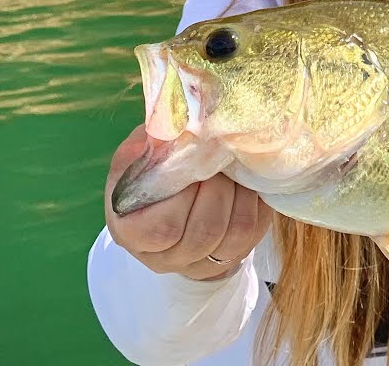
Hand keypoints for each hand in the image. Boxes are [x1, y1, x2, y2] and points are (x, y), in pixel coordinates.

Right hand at [104, 123, 271, 280]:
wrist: (169, 196)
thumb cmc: (151, 170)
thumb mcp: (142, 152)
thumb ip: (155, 141)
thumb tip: (179, 124)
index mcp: (131, 233)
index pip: (165, 227)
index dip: (186, 195)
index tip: (194, 164)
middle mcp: (162, 258)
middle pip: (205, 232)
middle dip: (219, 189)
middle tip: (220, 160)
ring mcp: (198, 263)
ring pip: (236, 233)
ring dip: (242, 193)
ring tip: (234, 167)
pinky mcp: (230, 257)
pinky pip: (255, 232)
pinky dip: (257, 202)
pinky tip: (247, 181)